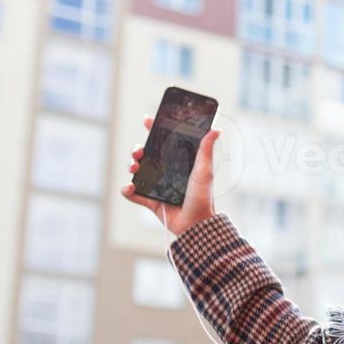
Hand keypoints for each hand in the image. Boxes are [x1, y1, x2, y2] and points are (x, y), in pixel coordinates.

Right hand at [120, 115, 221, 236]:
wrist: (196, 224)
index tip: (147, 120)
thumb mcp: (204, 171)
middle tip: (138, 151)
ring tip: (135, 167)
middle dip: (138, 150)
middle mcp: (167, 172)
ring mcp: (157, 186)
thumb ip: (206, 150)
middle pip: (147, 155)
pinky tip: (130, 187)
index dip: (155, 130)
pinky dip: (128, 190)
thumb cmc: (203, 196)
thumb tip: (215, 130)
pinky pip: (134, 194)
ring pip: (138, 171)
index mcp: (179, 162)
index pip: (165, 142)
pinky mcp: (150, 201)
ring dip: (132, 166)